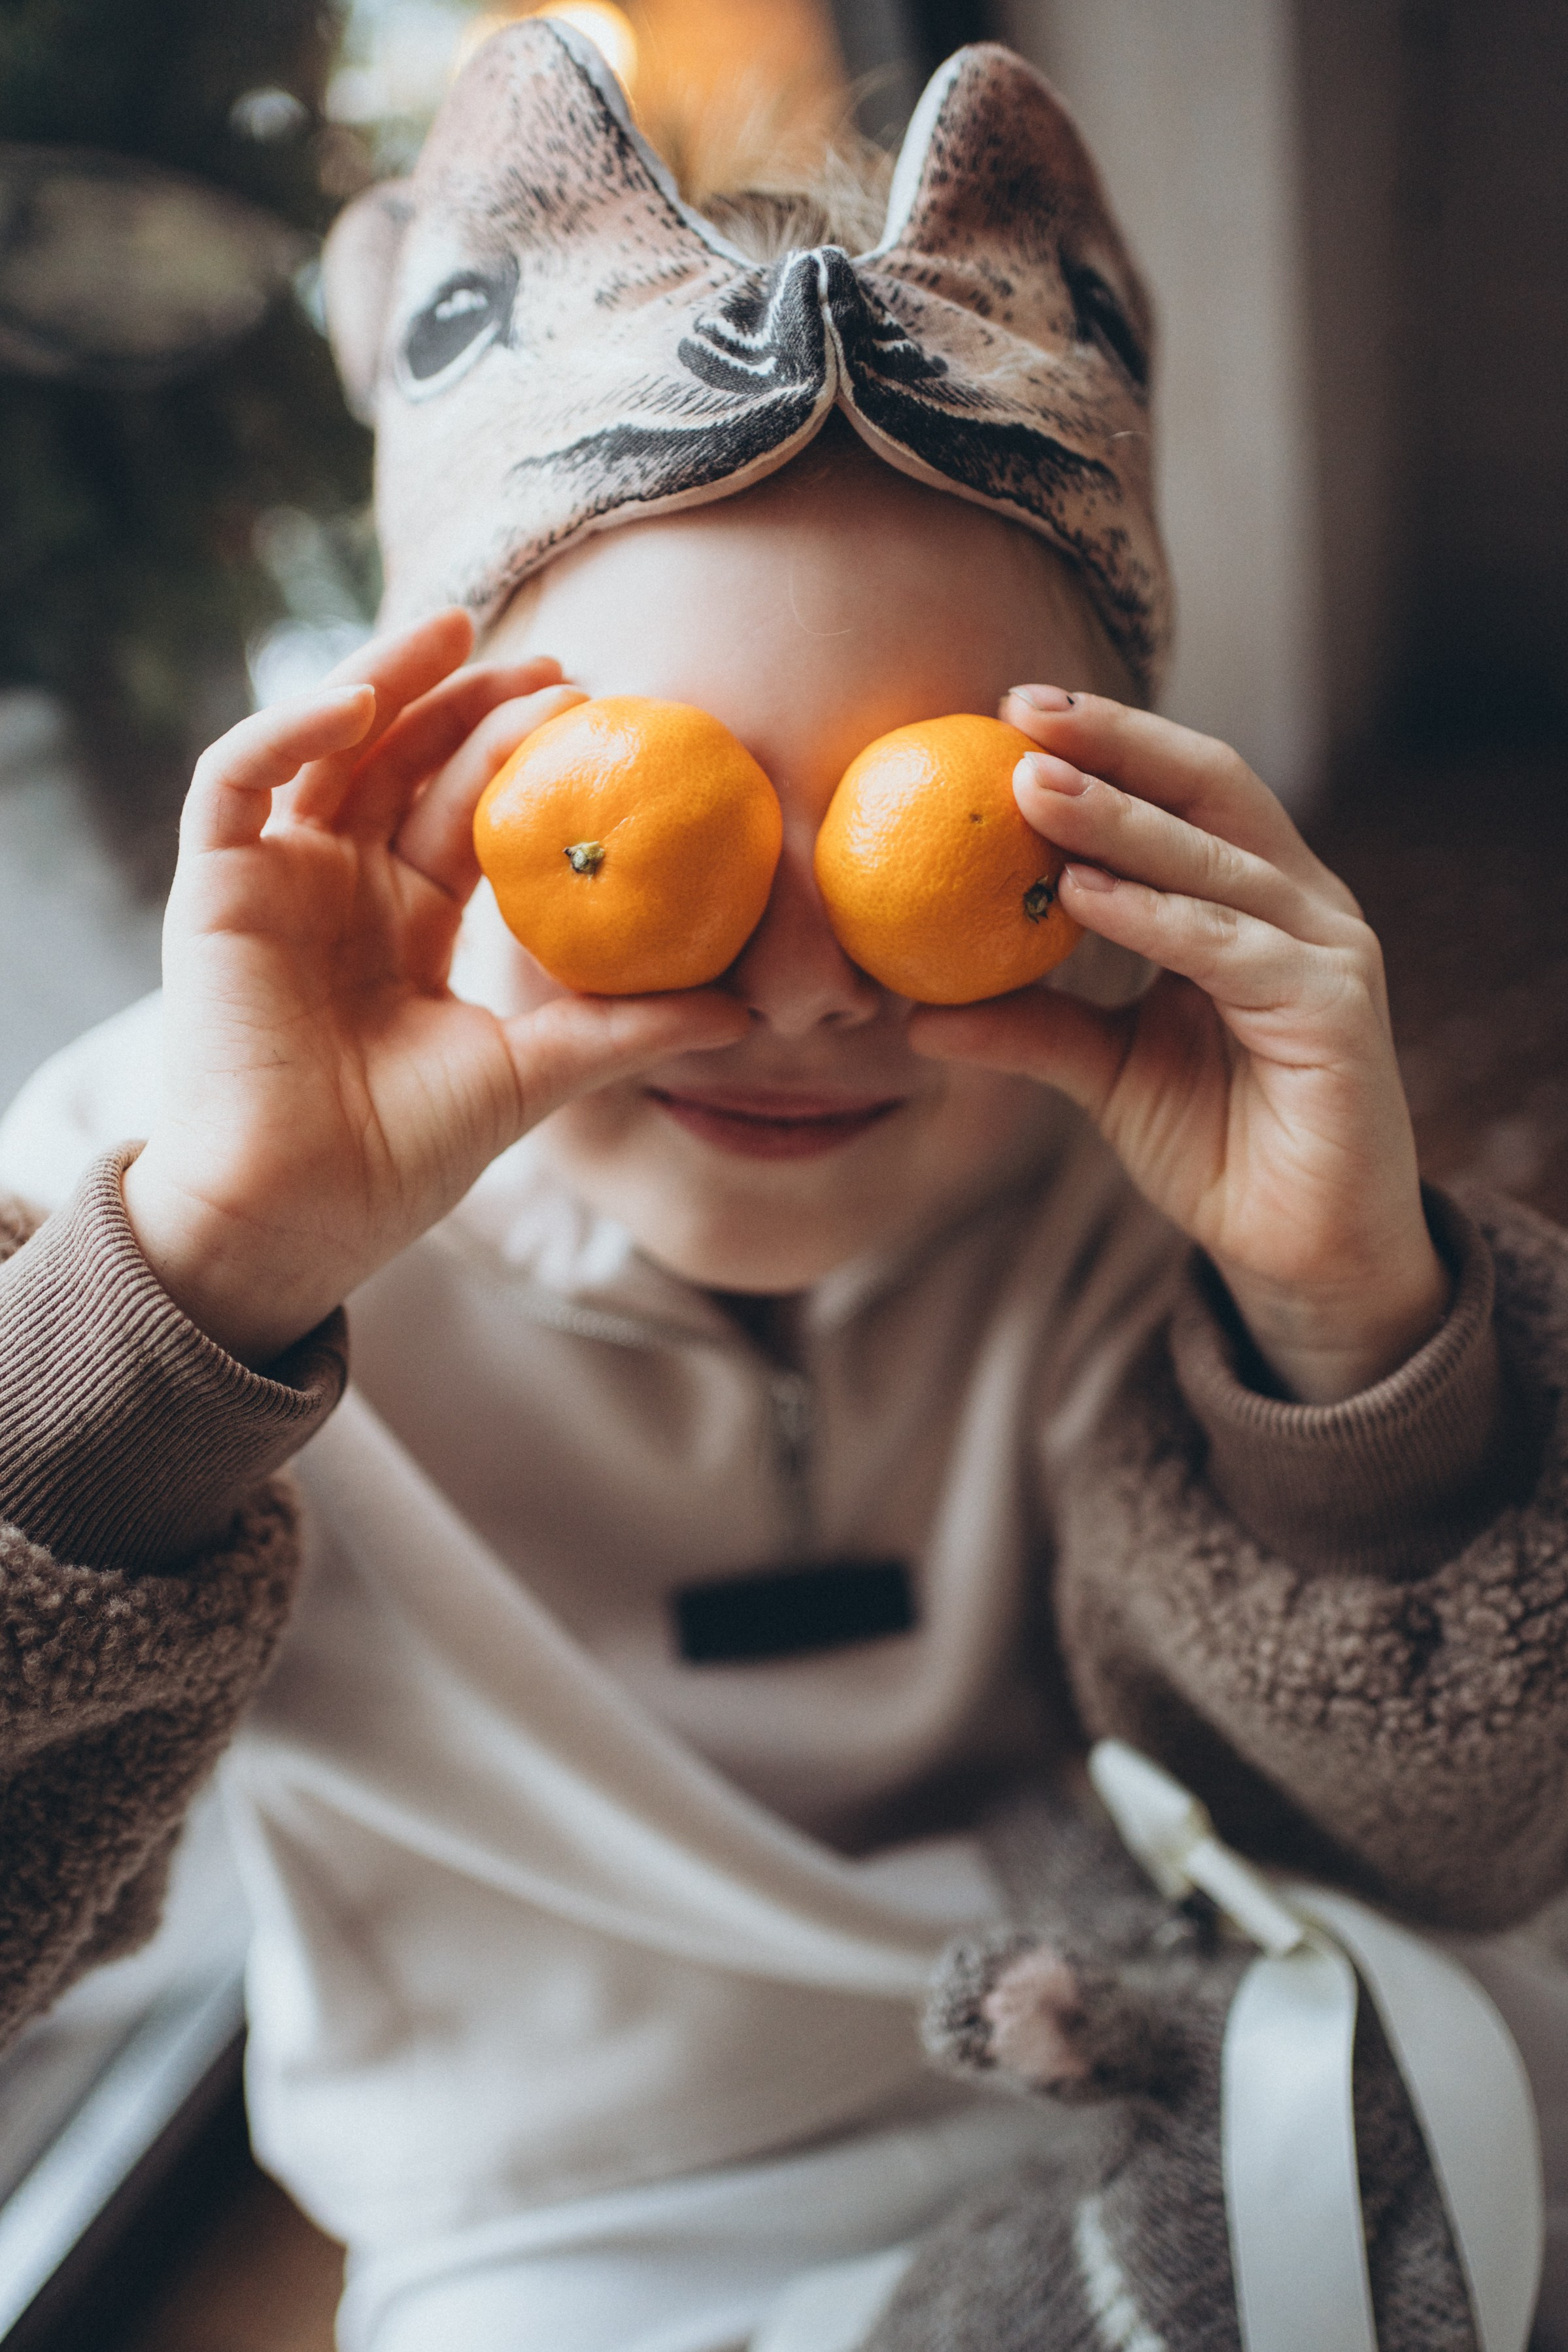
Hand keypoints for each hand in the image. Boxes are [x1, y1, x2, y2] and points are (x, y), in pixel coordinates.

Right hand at [123, 611, 747, 1366]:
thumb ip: (627, 1031)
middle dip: (465, 700)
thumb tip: (746, 1012)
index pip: (463, 811)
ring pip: (323, 746)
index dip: (516, 756)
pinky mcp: (213, 888)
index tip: (588, 710)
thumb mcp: (535, 1078)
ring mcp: (273, 883)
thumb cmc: (402, 1159)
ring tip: (455, 629)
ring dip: (384, 679)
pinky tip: (359, 703)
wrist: (300, 1214)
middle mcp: (338, 890)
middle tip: (551, 662)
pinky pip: (235, 779)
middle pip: (400, 762)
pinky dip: (288, 729)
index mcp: (404, 923)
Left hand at [908, 689, 1448, 1402]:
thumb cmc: (1215, 1143)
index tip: (1009, 711)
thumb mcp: (1103, 1073)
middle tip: (1017, 716)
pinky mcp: (1335, 1009)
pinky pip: (1230, 948)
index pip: (1182, 790)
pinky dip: (1155, 916)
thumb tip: (915, 1012)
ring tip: (1028, 790)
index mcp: (1254, 898)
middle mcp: (1301, 905)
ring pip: (1217, 861)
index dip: (1107, 743)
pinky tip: (1081, 894)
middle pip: (1210, 791)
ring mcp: (1326, 951)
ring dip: (1120, 820)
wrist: (1299, 1249)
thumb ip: (1031, 1027)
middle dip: (1116, 745)